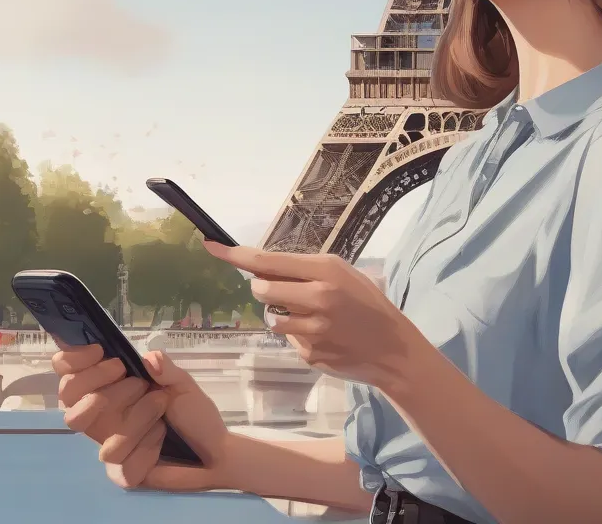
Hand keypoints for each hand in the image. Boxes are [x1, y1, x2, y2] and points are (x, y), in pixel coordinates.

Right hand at [52, 343, 232, 490]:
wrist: (213, 451)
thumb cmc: (193, 413)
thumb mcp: (183, 384)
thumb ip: (165, 368)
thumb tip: (148, 359)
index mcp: (112, 390)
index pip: (71, 373)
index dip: (73, 359)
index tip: (99, 351)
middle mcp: (103, 416)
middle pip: (69, 398)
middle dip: (98, 383)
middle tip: (135, 381)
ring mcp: (109, 444)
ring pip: (102, 435)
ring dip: (139, 418)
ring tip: (161, 409)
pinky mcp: (121, 473)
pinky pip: (122, 462)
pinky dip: (148, 448)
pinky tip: (161, 441)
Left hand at [204, 242, 421, 389]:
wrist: (392, 347)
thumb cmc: (366, 302)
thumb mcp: (342, 272)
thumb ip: (305, 269)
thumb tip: (262, 269)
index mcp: (324, 271)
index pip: (269, 261)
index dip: (236, 255)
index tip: (210, 246)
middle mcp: (316, 297)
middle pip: (262, 289)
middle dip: (262, 287)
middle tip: (279, 289)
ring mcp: (312, 329)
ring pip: (271, 317)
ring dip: (281, 313)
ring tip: (310, 314)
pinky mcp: (309, 353)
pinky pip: (287, 338)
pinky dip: (297, 334)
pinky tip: (321, 334)